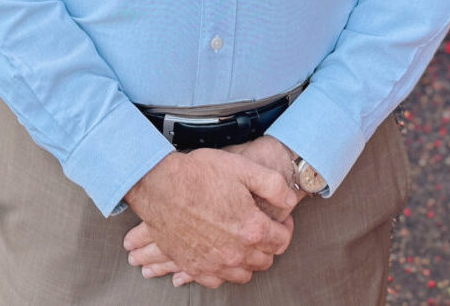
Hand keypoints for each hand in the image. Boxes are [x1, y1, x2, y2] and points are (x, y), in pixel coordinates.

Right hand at [122, 145, 297, 287]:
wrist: (158, 185)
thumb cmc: (198, 174)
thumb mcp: (243, 168)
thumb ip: (274, 186)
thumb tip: (290, 200)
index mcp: (252, 229)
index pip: (282, 241)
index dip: (285, 228)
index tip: (280, 220)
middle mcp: (235, 252)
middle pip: (264, 260)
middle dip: (268, 244)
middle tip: (262, 229)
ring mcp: (213, 263)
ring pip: (243, 274)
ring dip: (248, 260)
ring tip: (243, 243)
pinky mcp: (194, 267)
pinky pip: (217, 281)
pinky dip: (224, 271)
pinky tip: (222, 256)